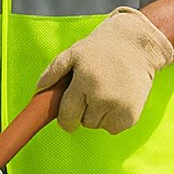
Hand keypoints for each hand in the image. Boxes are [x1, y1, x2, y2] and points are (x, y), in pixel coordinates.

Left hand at [35, 6, 173, 134]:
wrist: (135, 45)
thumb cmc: (101, 48)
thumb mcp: (73, 53)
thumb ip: (53, 71)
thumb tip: (38, 89)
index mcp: (84, 83)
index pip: (67, 117)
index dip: (64, 118)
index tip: (67, 114)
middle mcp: (101, 97)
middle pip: (83, 122)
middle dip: (83, 111)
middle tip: (91, 91)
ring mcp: (118, 107)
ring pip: (98, 126)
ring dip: (98, 115)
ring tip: (105, 92)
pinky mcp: (131, 115)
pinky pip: (114, 128)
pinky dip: (113, 119)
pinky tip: (116, 99)